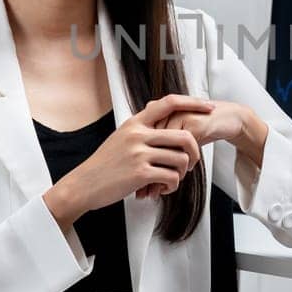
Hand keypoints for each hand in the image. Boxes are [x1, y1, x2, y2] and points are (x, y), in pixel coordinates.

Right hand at [43, 94, 210, 231]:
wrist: (84, 184)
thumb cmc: (105, 164)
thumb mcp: (120, 138)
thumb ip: (141, 129)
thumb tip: (160, 118)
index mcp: (135, 123)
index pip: (169, 103)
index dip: (193, 103)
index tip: (208, 107)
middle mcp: (138, 134)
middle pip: (184, 136)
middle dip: (195, 152)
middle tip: (191, 164)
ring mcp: (139, 154)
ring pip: (180, 160)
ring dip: (182, 174)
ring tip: (171, 180)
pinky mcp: (140, 173)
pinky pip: (172, 177)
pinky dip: (172, 186)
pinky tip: (162, 189)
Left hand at [131, 102, 267, 198]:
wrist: (226, 117)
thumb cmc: (201, 129)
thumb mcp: (177, 143)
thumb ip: (162, 155)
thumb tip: (147, 181)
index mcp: (155, 117)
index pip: (139, 146)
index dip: (137, 169)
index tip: (134, 188)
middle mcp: (163, 116)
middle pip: (148, 150)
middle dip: (146, 174)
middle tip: (144, 193)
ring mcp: (177, 119)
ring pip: (165, 151)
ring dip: (164, 173)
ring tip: (162, 188)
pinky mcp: (191, 124)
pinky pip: (183, 149)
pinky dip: (183, 164)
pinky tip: (184, 173)